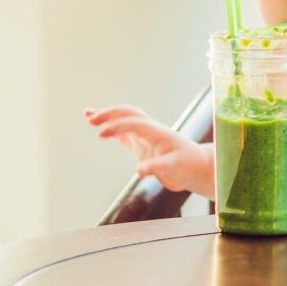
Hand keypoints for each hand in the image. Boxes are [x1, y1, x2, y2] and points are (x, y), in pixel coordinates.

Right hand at [85, 105, 213, 196]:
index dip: (117, 126)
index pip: (134, 123)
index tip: (101, 133)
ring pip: (125, 121)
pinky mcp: (143, 145)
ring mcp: (146, 137)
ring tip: (88, 115)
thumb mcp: (175, 168)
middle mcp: (151, 131)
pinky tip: (101, 131)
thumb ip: (158, 167)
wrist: (198, 168)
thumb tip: (139, 170)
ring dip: (108, 117)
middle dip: (110, 114)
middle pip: (129, 115)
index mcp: (158, 132)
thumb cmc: (188, 166)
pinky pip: (125, 133)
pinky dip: (112, 130)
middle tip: (90, 117)